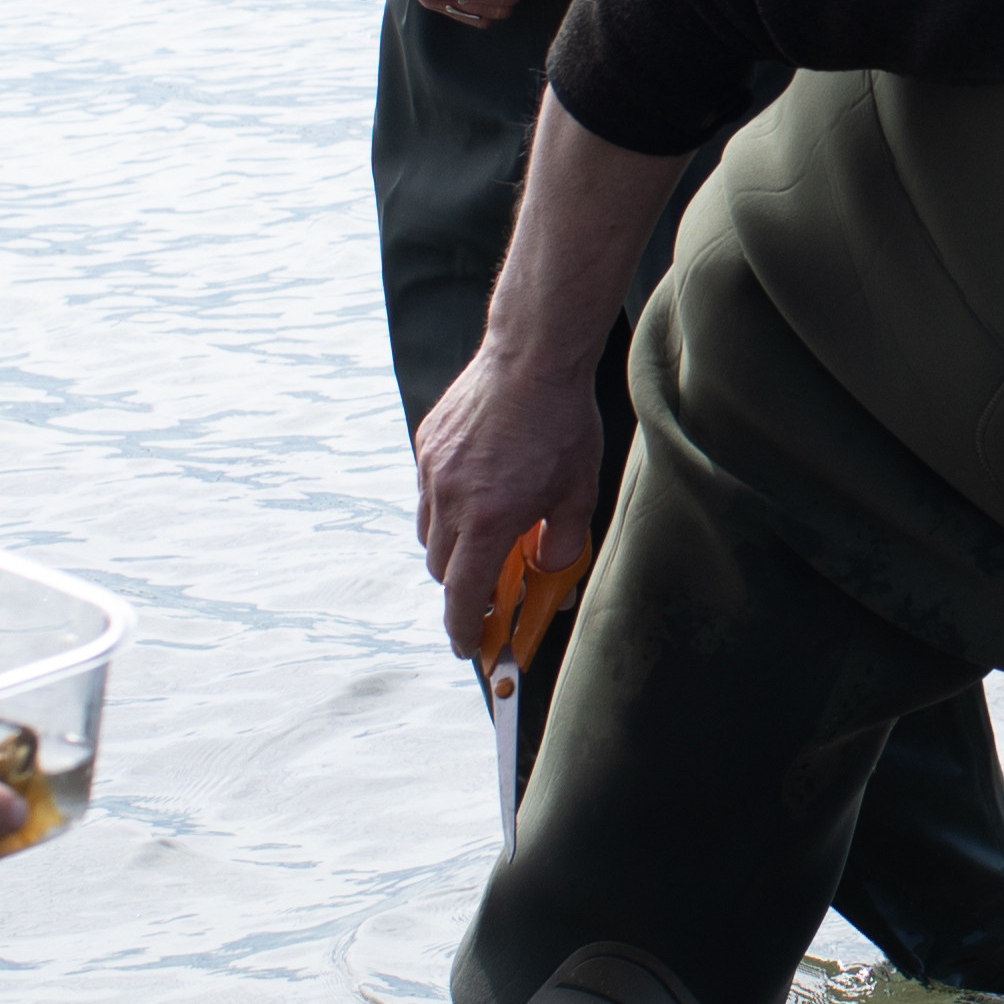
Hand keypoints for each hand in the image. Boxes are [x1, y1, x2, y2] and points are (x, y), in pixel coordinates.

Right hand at [411, 339, 607, 658]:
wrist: (532, 356)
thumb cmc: (562, 424)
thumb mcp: (577, 492)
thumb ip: (561, 541)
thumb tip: (549, 571)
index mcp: (487, 519)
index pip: (462, 595)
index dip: (463, 629)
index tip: (469, 647)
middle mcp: (450, 499)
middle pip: (440, 568)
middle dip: (462, 586)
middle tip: (490, 588)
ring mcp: (432, 470)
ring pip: (427, 532)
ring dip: (451, 547)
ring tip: (486, 534)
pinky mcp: (426, 444)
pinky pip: (427, 492)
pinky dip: (446, 505)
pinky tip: (477, 489)